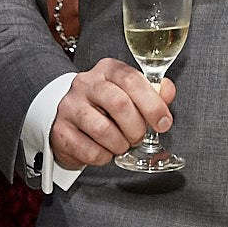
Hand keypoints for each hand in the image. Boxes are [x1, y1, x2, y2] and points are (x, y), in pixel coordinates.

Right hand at [47, 58, 176, 167]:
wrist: (72, 119)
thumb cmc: (107, 106)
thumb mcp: (131, 93)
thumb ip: (153, 92)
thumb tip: (167, 91)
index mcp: (107, 70)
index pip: (132, 80)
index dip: (153, 104)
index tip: (163, 123)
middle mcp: (86, 83)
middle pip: (119, 104)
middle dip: (137, 128)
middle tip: (139, 137)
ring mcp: (69, 106)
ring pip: (103, 129)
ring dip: (120, 144)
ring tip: (122, 144)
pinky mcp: (60, 130)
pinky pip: (89, 150)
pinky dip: (104, 156)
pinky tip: (105, 151)